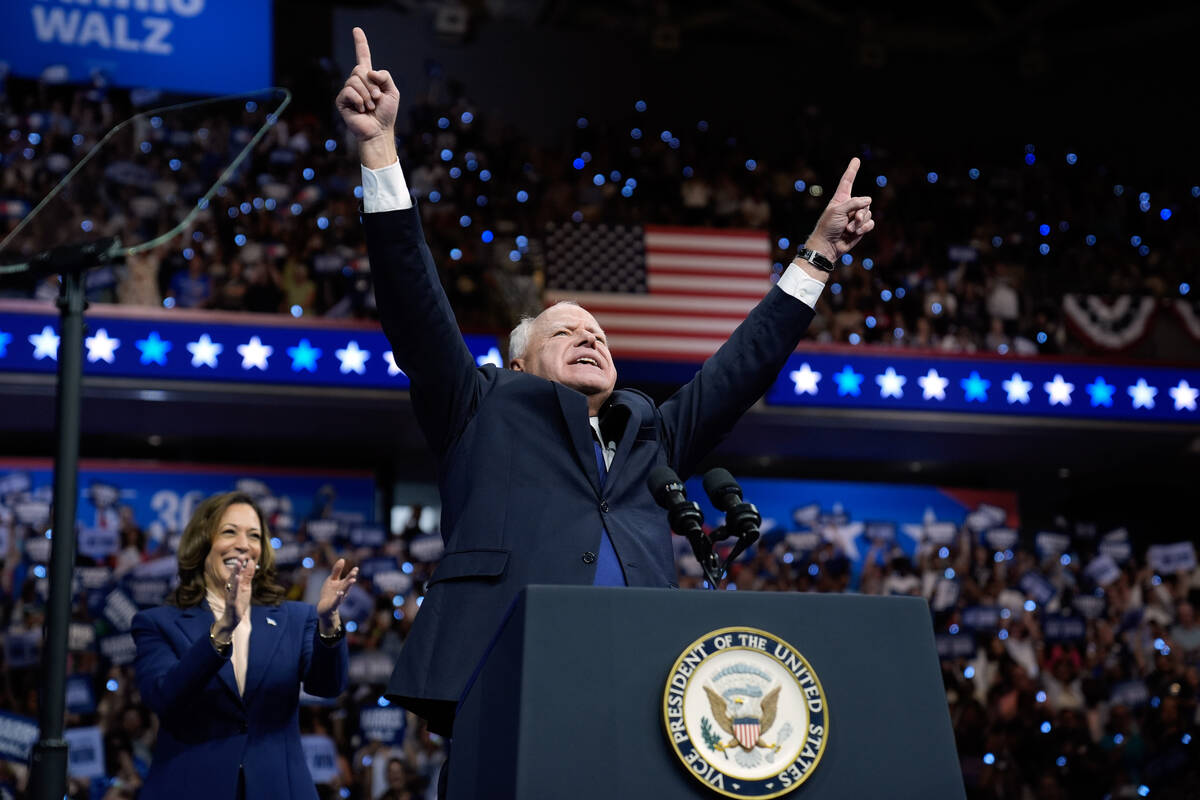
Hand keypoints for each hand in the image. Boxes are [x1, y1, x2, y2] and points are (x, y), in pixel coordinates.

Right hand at [212, 558, 254, 639]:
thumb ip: (248, 576)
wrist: (232, 619)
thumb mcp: (246, 588)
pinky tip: (237, 578)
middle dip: (237, 565)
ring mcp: (230, 594)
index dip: (241, 564)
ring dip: (235, 572)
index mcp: (234, 584)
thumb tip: (251, 563)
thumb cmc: (238, 602)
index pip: (238, 572)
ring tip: (238, 563)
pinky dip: (235, 584)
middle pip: (234, 574)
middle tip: (241, 555)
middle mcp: (231, 587)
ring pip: (232, 581)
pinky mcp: (231, 601)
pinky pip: (233, 592)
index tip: (245, 554)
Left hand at [316, 558, 358, 630]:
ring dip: (348, 586)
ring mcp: (339, 598)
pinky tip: (339, 593)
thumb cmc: (329, 592)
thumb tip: (342, 559)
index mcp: (343, 584)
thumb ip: (337, 570)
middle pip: (347, 584)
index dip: (352, 573)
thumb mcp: (332, 580)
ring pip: (344, 591)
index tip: (356, 568)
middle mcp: (343, 590)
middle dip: (351, 578)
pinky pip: (336, 601)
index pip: (349, 578)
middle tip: (354, 573)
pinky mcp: (333, 604)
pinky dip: (338, 597)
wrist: (324, 608)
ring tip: (352, 581)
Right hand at [336, 27, 399, 166]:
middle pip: (360, 69)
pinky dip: (359, 100)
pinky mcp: (341, 100)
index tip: (356, 30)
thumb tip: (369, 71)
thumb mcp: (392, 92)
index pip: (363, 57)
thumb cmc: (386, 114)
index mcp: (369, 78)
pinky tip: (362, 110)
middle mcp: (357, 82)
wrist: (379, 131)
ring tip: (370, 107)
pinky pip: (349, 90)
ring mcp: (348, 91)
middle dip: (372, 85)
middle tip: (377, 100)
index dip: (360, 43)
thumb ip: (385, 76)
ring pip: (354, 80)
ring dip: (367, 95)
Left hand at [804, 157, 873, 261]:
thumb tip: (868, 200)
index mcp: (840, 199)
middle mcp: (849, 206)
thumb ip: (853, 203)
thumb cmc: (828, 227)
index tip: (856, 159)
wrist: (828, 246)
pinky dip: (864, 228)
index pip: (847, 182)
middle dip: (861, 212)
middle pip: (865, 201)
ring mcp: (856, 217)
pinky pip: (870, 223)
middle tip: (851, 220)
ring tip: (849, 229)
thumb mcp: (838, 211)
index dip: (852, 170)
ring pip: (869, 213)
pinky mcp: (860, 228)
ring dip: (860, 222)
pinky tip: (854, 233)